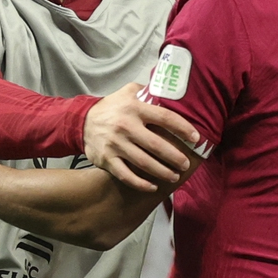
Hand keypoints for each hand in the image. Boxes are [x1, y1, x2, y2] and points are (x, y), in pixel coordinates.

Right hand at [85, 80, 203, 189]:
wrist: (81, 121)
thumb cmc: (112, 108)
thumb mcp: (128, 92)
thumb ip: (148, 91)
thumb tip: (172, 90)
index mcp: (134, 107)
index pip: (165, 118)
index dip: (183, 128)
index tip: (196, 138)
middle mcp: (126, 126)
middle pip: (156, 145)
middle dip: (175, 157)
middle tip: (186, 164)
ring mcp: (115, 144)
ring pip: (144, 163)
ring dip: (163, 172)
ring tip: (175, 176)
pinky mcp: (107, 159)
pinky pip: (126, 175)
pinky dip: (141, 184)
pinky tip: (153, 187)